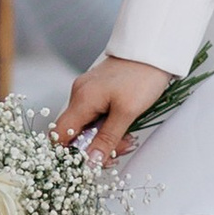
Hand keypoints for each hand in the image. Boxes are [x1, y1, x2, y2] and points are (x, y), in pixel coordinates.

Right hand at [54, 52, 171, 162]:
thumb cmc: (142, 77)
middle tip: (118, 151)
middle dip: (94, 147)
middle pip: (75, 132)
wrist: (153, 51)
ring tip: (127, 139)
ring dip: (104, 137)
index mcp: (82, 99)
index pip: (59, 134)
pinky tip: (124, 127)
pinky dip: (107, 125)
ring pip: (87, 125)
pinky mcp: (97, 90)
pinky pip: (95, 115)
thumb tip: (90, 162)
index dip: (68, 153)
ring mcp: (87, 91)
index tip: (87, 163)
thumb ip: (107, 139)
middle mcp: (79, 94)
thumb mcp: (127, 113)